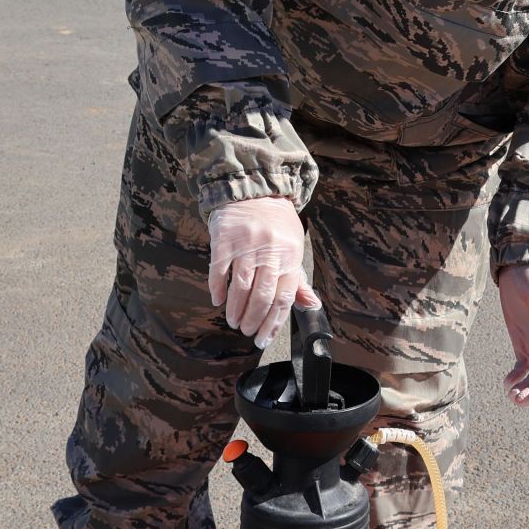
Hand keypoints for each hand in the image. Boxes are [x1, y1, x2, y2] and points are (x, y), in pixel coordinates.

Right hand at [207, 196, 318, 348]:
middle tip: (246, 331)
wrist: (254, 189)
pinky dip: (217, 289)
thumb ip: (298, 279)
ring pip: (240, 286)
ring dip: (235, 309)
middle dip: (253, 320)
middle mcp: (269, 251)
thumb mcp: (293, 247)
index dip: (273, 323)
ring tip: (233, 321)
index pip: (283, 298)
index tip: (263, 339)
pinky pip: (219, 270)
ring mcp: (246, 245)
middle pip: (261, 296)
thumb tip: (312, 306)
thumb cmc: (276, 224)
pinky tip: (217, 300)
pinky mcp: (224, 238)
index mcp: (290, 256)